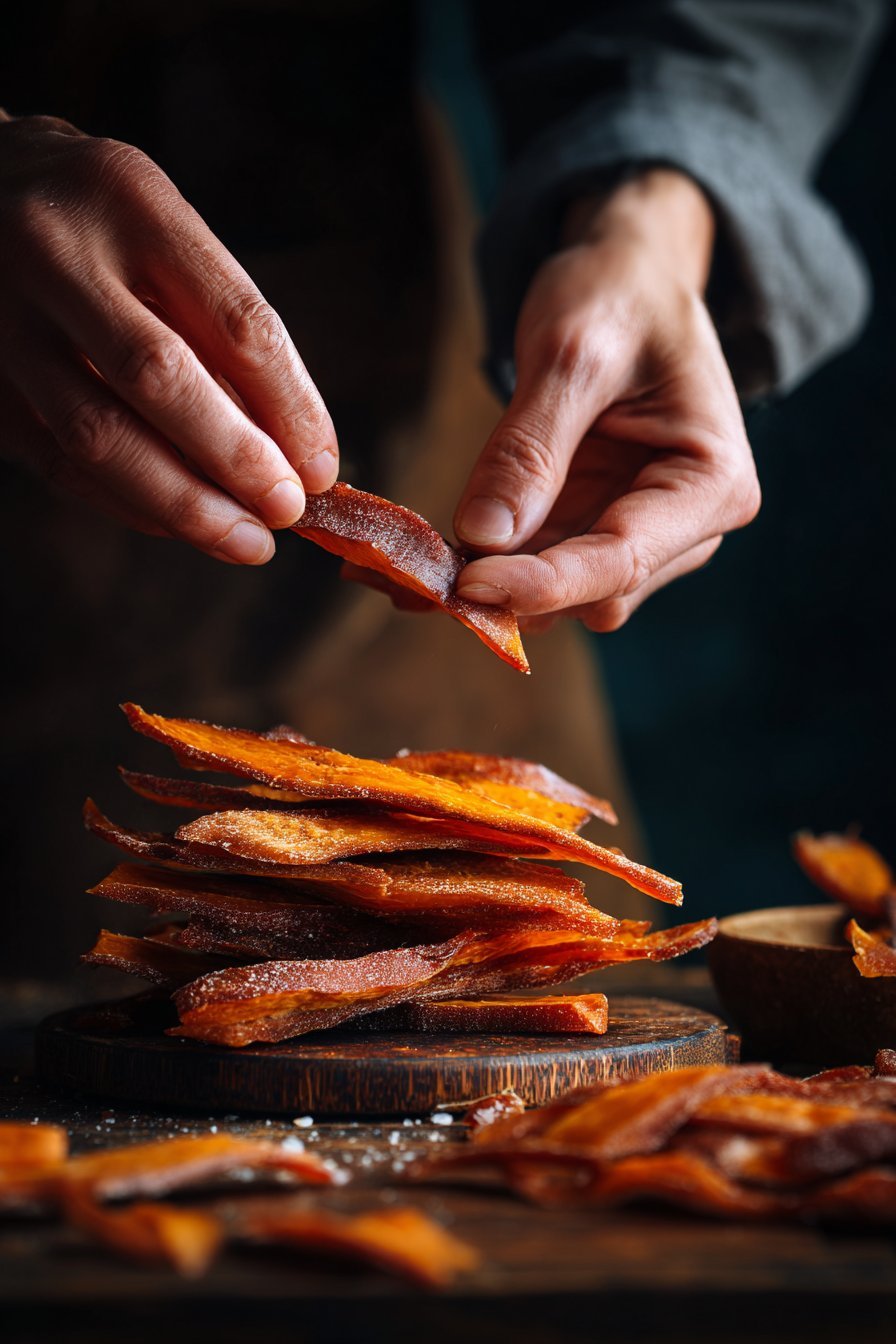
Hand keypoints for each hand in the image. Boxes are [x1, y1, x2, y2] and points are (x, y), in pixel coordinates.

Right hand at [0, 113, 336, 562]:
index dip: (290, 407)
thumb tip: (289, 451)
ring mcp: (2, 319)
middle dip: (236, 461)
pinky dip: (130, 503)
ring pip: (99, 437)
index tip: (320, 466)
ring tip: (244, 541)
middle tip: (285, 511)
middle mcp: (57, 253)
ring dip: (184, 505)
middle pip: (161, 379)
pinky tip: (179, 525)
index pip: (236, 321)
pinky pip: (60, 462)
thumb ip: (217, 326)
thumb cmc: (95, 222)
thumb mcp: (160, 231)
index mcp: (130, 201)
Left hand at [454, 170, 759, 629]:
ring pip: (559, 596)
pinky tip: (415, 560)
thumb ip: (531, 449)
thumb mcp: (573, 354)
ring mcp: (640, 536)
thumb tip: (483, 538)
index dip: (543, 581)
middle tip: (411, 573)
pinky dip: (481, 568)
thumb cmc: (619, 296)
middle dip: (509, 590)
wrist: (630, 277)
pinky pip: (535, 570)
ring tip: (397, 566)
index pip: (622, 559)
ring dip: (485, 587)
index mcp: (712, 484)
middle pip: (592, 593)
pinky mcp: (592, 532)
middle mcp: (688, 530)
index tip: (467, 583)